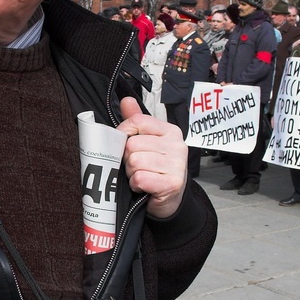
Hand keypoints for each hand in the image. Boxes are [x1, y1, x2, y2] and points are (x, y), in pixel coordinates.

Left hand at [117, 97, 187, 218]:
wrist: (170, 199)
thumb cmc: (156, 170)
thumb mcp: (148, 142)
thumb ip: (136, 120)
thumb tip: (127, 100)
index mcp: (170, 131)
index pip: (136, 121)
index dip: (123, 134)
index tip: (126, 145)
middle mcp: (177, 145)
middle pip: (132, 144)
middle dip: (128, 159)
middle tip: (137, 167)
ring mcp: (177, 165)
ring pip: (134, 162)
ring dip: (131, 173)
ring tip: (142, 176)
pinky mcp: (172, 183)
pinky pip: (140, 178)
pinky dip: (136, 184)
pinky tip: (144, 186)